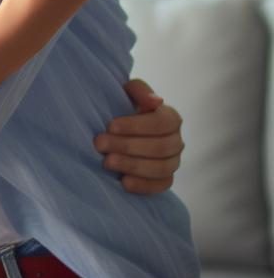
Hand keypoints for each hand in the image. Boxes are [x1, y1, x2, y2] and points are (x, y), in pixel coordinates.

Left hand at [95, 79, 183, 193]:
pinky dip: (143, 185)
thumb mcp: (128, 92)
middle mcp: (176, 141)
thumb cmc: (124, 106)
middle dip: (127, 146)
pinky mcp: (165, 179)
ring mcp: (173, 162)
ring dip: (132, 166)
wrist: (119, 126)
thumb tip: (155, 101)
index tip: (111, 126)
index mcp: (171, 118)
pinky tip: (124, 182)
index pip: (162, 123)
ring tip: (107, 162)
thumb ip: (140, 91)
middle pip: (160, 147)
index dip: (136, 125)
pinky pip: (160, 186)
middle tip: (100, 144)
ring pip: (161, 168)